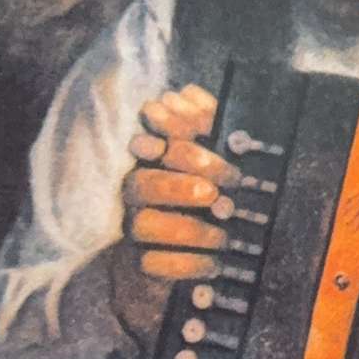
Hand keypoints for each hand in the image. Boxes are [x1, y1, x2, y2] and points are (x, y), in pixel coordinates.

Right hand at [109, 84, 241, 341]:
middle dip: (179, 185)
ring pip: (145, 224)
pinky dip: (187, 264)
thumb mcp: (210, 159)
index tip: (206, 145)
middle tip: (215, 192)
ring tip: (222, 234)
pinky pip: (154, 265)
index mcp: (154, 163)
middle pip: (141, 182)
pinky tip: (213, 263)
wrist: (181, 263)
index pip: (152, 141)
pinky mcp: (140, 267)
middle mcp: (139, 194)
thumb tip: (188, 92)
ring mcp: (136, 231)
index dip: (173, 139)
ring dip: (188, 228)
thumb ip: (204, 123)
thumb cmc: (199, 201)